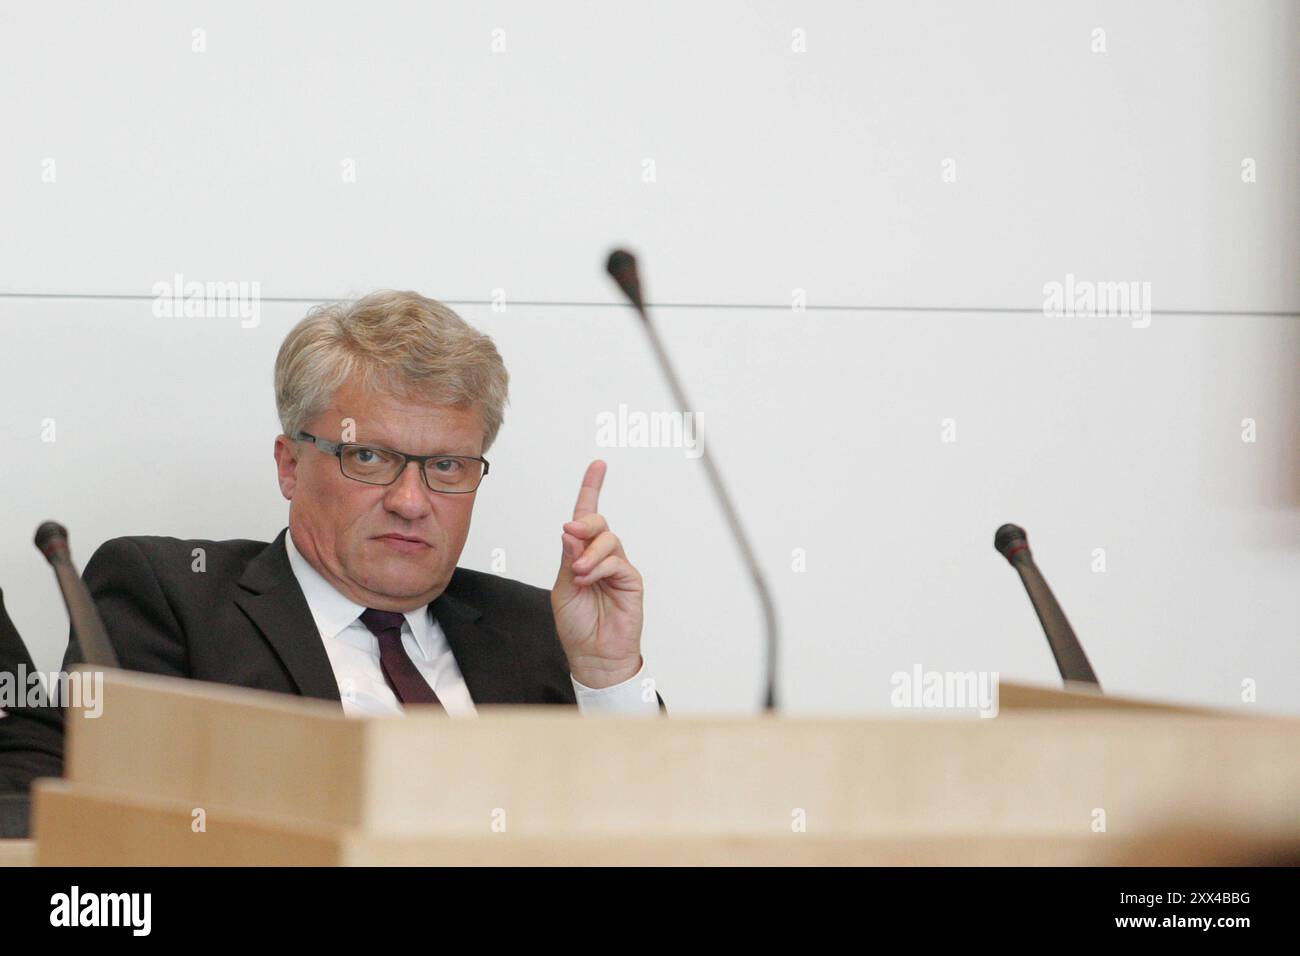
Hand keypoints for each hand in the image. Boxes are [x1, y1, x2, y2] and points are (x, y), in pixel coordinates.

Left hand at [551, 460, 644, 688]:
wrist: (592, 655)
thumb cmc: (576, 625)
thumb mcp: (562, 588)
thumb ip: (568, 559)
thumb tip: (570, 531)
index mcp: (581, 555)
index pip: (586, 517)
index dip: (592, 488)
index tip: (598, 465)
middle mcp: (601, 557)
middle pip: (598, 523)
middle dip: (585, 523)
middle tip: (570, 535)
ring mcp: (618, 567)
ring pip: (609, 540)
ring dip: (590, 552)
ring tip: (579, 573)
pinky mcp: (631, 580)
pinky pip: (618, 562)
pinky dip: (600, 567)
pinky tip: (589, 579)